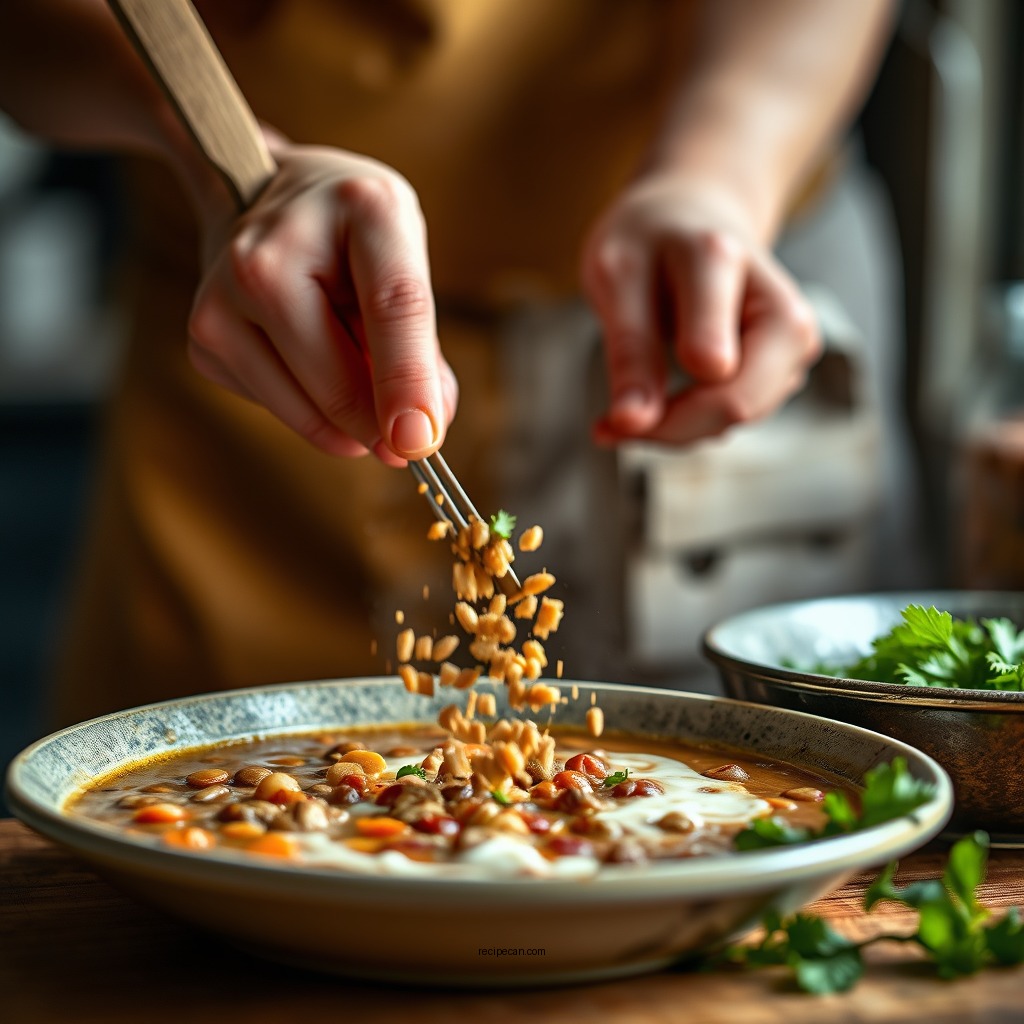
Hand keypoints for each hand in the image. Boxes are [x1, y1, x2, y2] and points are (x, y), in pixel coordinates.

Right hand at [186, 139, 456, 465]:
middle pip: (339, 381)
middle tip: (405, 433)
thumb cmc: (351, 234)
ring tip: (348, 357)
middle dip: (382, 426)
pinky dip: (307, 406)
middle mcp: (271, 249)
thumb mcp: (405, 261)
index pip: (393, 307)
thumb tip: (418, 436)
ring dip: (347, 420)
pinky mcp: (203, 338)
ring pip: (307, 412)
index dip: (409, 380)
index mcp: (358, 207)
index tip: (421, 443)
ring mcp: (224, 295)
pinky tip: (306, 354)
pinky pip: (278, 410)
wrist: (265, 194)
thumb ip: (421, 347)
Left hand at [581, 174, 820, 445]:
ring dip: (681, 426)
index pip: (709, 362)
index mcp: (722, 262)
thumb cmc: (651, 241)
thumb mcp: (617, 277)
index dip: (657, 410)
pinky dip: (695, 420)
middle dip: (672, 428)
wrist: (696, 216)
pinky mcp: (789, 366)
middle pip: (740, 403)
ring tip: (638, 398)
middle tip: (615, 423)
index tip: (605, 423)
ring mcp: (794, 340)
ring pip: (741, 418)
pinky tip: (666, 396)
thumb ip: (628, 350)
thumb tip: (632, 422)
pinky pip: (740, 415)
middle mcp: (780, 304)